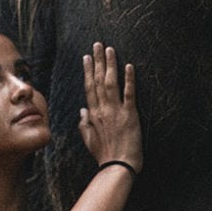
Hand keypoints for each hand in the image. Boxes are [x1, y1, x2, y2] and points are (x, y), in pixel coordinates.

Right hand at [77, 42, 142, 173]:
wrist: (117, 166)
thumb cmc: (105, 155)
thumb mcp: (89, 140)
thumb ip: (84, 124)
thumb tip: (82, 110)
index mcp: (93, 114)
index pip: (89, 87)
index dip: (88, 71)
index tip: (86, 57)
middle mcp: (102, 109)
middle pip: (99, 80)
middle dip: (98, 61)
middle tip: (98, 44)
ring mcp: (116, 111)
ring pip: (111, 83)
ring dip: (110, 65)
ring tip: (110, 49)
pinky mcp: (130, 115)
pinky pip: (129, 94)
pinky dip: (129, 79)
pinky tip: (129, 66)